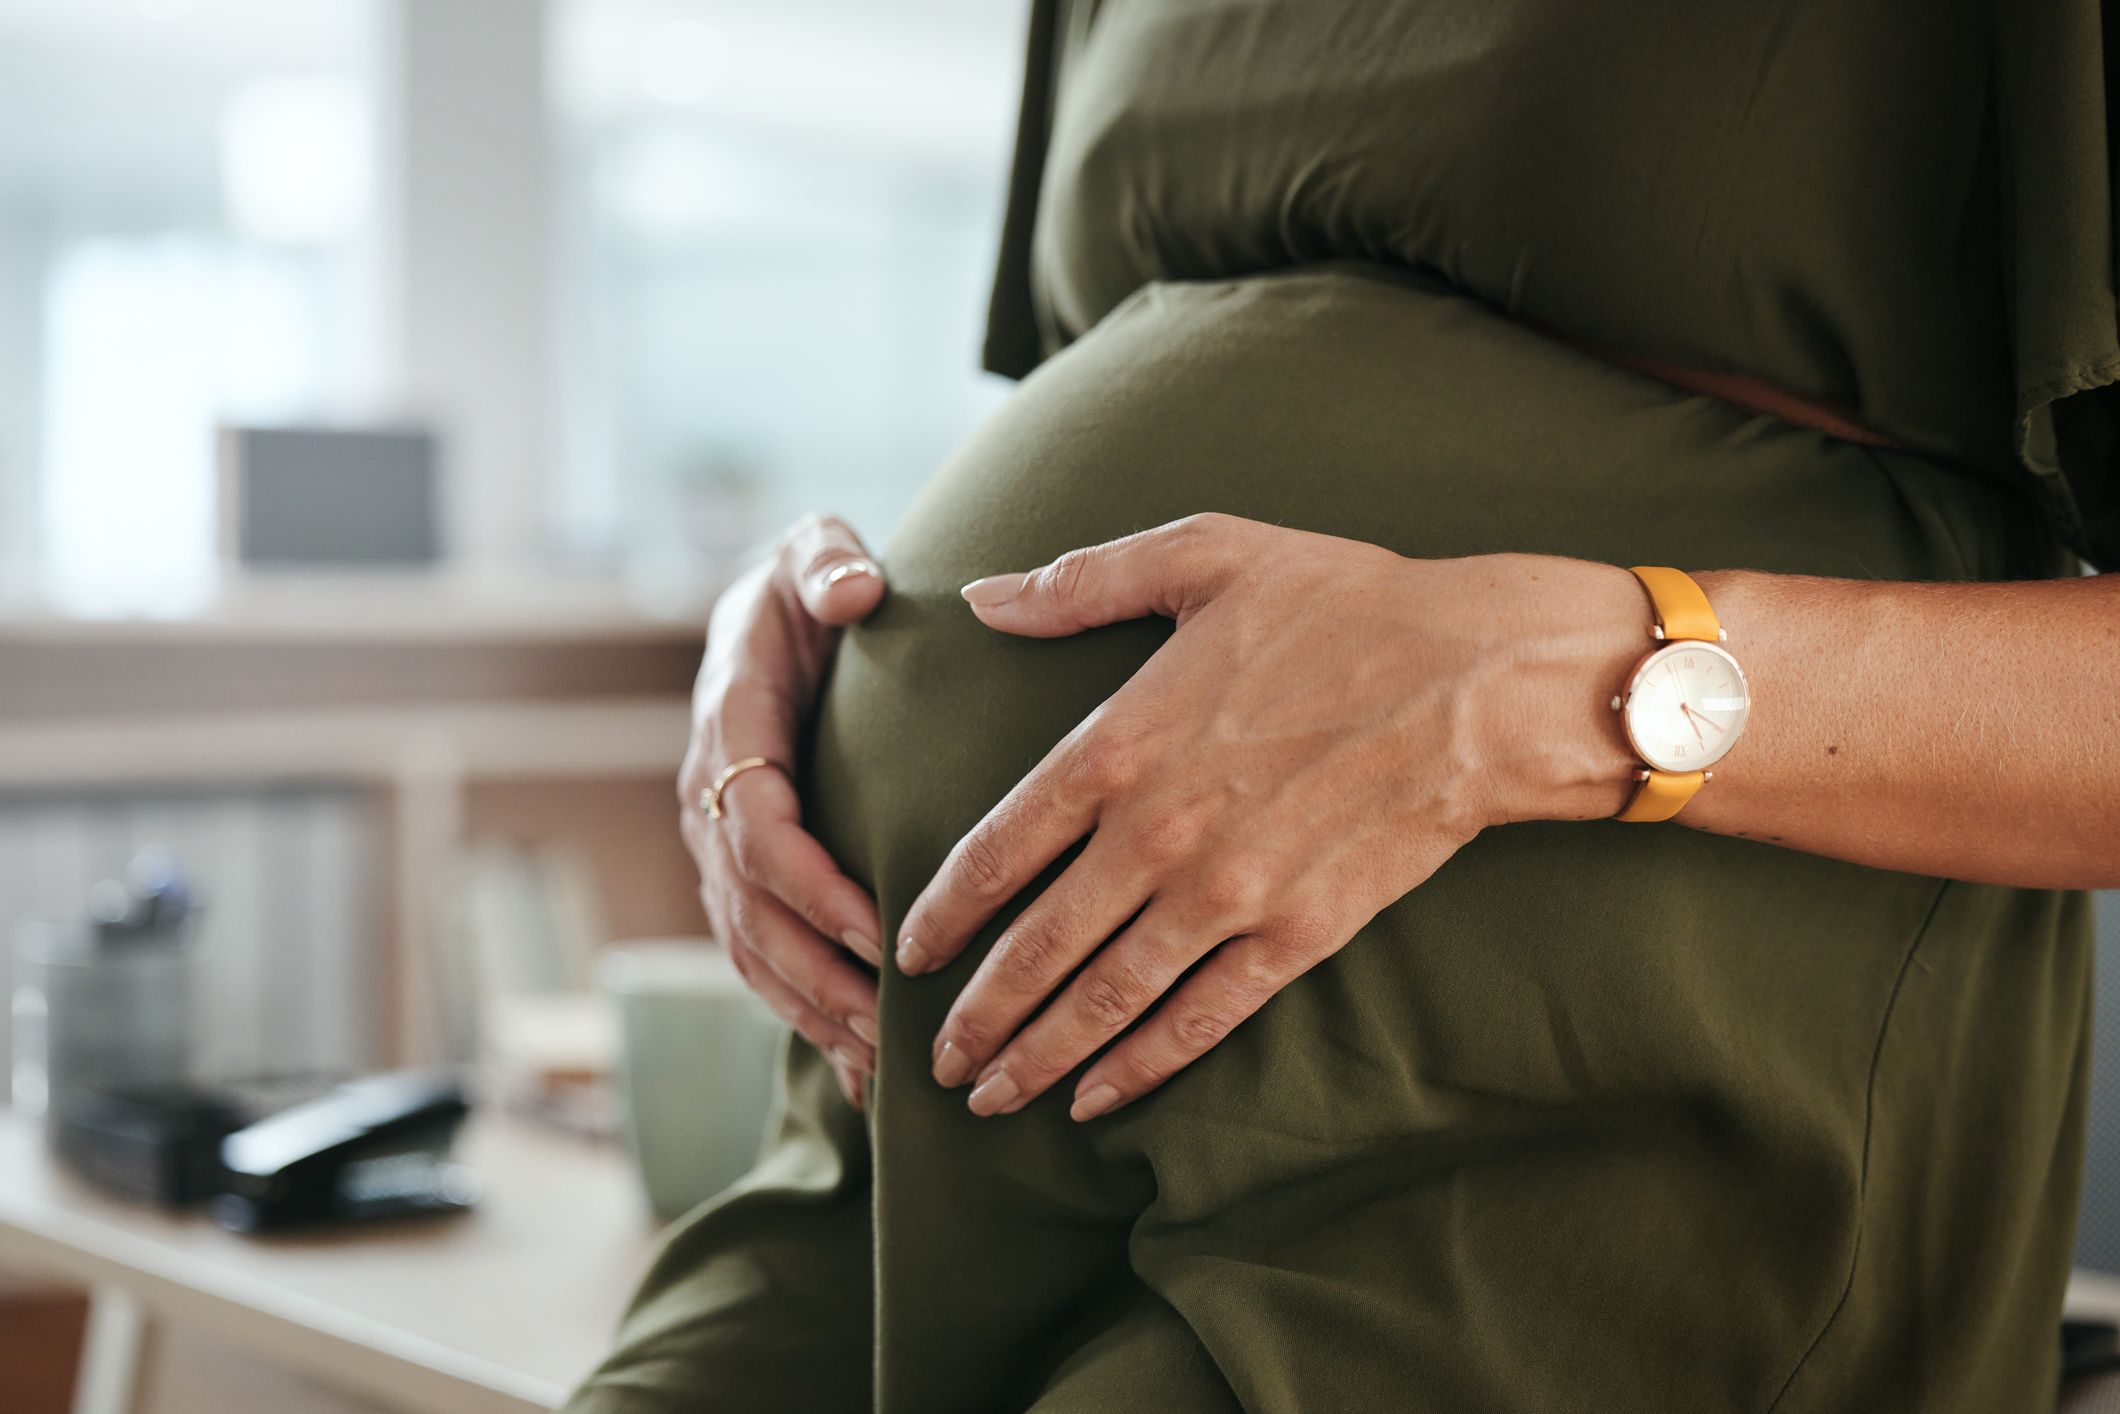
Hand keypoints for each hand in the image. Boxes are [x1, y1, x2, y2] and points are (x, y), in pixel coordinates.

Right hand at [678, 514, 888, 1110]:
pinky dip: (804, 1016)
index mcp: (729, 727)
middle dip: (817, 979)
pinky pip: (762, 960)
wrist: (771, 615)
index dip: (814, 888)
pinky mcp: (741, 877)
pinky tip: (859, 1073)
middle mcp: (710, 798)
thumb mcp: (811, 551)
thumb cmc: (807, 585)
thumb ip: (827, 561)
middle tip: (890, 1031)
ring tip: (879, 1068)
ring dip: (811, 1015)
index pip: (758, 827)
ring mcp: (718, 846)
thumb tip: (853, 589)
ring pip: (750, 952)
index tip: (882, 933)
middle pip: (750, 914)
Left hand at [900, 514, 1642, 1120]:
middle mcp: (1158, 833)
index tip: (908, 951)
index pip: (998, 849)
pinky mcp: (1297, 935)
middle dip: (977, 1014)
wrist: (1481, 676)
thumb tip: (982, 595)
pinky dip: (1141, 1066)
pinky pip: (1200, 1018)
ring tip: (990, 1099)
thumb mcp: (1205, 555)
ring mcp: (1228, 893)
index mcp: (1120, 743)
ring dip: (1039, 1055)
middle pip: (1037, 947)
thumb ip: (1082, 583)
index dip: (943, 911)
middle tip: (934, 1062)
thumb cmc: (1346, 603)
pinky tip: (1096, 1100)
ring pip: (1105, 999)